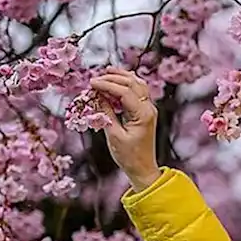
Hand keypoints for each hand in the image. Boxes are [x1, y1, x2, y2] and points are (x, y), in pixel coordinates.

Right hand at [91, 68, 160, 191]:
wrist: (143, 169)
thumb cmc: (128, 156)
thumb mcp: (114, 135)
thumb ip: (106, 113)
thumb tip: (96, 96)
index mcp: (143, 115)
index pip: (125, 91)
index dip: (107, 85)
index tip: (91, 83)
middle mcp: (149, 109)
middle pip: (133, 84)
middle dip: (114, 78)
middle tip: (96, 78)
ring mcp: (149, 109)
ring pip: (138, 85)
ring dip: (122, 77)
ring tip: (107, 72)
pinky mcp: (145, 112)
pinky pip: (138, 92)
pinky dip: (126, 85)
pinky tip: (116, 82)